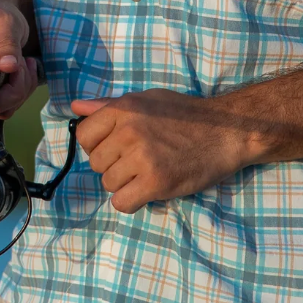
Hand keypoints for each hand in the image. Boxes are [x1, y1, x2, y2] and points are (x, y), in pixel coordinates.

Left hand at [70, 89, 255, 213]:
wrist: (226, 132)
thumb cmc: (186, 115)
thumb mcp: (147, 100)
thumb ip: (109, 105)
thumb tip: (76, 108)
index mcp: (124, 109)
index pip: (84, 135)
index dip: (97, 145)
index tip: (115, 148)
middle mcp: (129, 132)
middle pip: (96, 163)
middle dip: (113, 166)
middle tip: (137, 162)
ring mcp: (142, 158)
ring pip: (109, 184)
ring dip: (125, 184)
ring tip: (146, 174)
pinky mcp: (156, 182)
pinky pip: (122, 203)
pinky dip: (131, 201)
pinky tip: (147, 191)